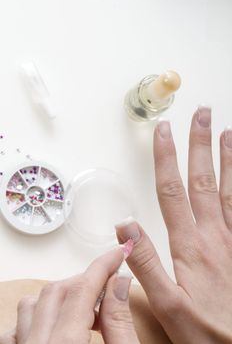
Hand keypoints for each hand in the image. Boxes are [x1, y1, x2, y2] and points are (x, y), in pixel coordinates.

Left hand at [0, 241, 139, 343]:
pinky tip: (53, 320)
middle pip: (57, 291)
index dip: (103, 265)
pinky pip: (16, 325)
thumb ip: (119, 323)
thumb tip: (119, 283)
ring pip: (33, 304)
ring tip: (85, 306)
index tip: (119, 252)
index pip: (83, 289)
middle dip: (86, 280)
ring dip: (61, 295)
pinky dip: (36, 314)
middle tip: (109, 283)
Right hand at [116, 107, 231, 342]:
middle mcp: (214, 234)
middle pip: (203, 179)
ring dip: (227, 157)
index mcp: (190, 245)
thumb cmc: (206, 330)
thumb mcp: (168, 306)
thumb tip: (124, 227)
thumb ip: (146, 264)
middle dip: (200, 144)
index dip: (166, 157)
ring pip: (230, 188)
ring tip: (226, 131)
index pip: (172, 190)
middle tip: (201, 113)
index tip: (163, 130)